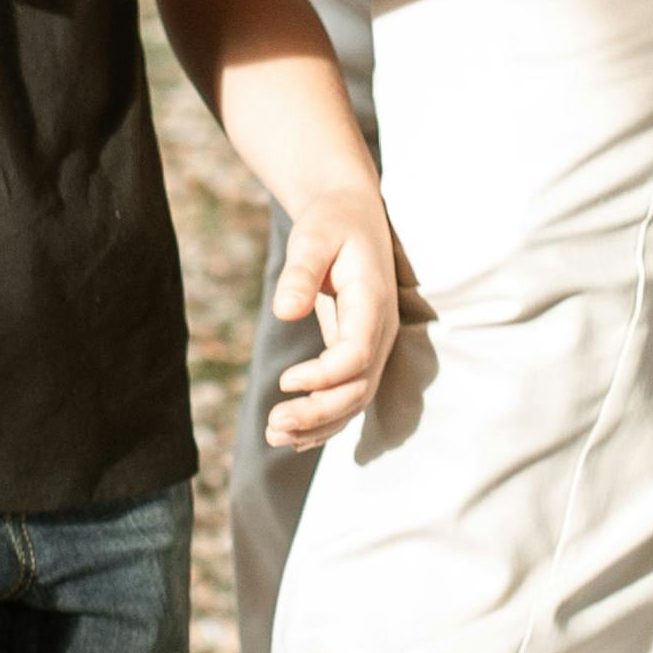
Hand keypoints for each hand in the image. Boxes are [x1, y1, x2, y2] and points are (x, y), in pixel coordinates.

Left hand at [264, 195, 403, 449]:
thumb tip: (285, 311)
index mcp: (373, 302)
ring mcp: (373, 346)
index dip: (324, 375)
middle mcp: (380, 331)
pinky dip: (323, 420)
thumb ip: (300, 272)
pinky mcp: (357, 353)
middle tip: (272, 425)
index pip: (358, 354)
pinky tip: (292, 435)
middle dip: (318, 413)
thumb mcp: (313, 236)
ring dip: (318, 425)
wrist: (350, 216)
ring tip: (273, 436)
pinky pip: (347, 396)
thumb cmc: (331, 223)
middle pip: (359, 388)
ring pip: (354, 400)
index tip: (284, 381)